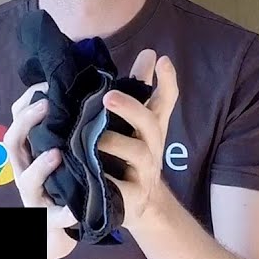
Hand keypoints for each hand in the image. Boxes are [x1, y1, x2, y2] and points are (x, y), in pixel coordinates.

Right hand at [2, 83, 78, 258]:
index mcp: (29, 153)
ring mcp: (35, 197)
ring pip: (27, 180)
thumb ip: (65, 130)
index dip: (26, 101)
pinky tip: (77, 208)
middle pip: (13, 142)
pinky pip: (56, 217)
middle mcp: (25, 172)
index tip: (46, 83)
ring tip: (56, 153)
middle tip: (45, 105)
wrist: (57, 235)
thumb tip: (85, 93)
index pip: (17, 120)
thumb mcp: (60, 156)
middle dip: (26, 122)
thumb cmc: (64, 186)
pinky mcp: (50, 222)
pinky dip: (66, 213)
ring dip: (40, 166)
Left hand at [96, 49, 179, 227]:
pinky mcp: (132, 197)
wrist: (136, 205)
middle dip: (131, 107)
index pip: (165, 101)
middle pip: (150, 123)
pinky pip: (122, 188)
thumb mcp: (134, 124)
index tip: (161, 60)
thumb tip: (149, 53)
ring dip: (115, 142)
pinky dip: (109, 180)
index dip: (167, 81)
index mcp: (150, 128)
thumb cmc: (129, 156)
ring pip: (137, 153)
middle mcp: (152, 146)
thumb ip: (139, 90)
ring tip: (94, 137)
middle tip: (109, 96)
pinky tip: (91, 172)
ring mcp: (144, 172)